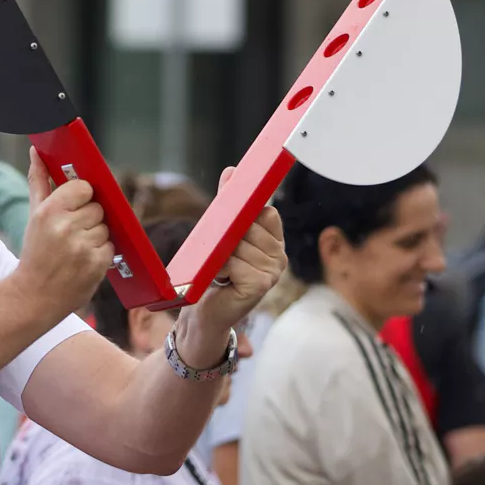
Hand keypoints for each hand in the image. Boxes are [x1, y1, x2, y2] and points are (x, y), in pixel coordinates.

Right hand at [14, 146, 113, 319]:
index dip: (81, 198)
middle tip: (71, 234)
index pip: (84, 188)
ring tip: (75, 249)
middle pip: (97, 208)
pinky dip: (101, 254)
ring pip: (105, 228)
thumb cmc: (35, 253)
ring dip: (95, 237)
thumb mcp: (34, 216)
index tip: (73, 208)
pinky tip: (83, 261)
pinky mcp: (96, 265)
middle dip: (88, 219)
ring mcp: (83, 247)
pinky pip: (111, 247)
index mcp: (49, 212)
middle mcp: (66, 228)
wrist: (34, 296)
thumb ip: (39, 181)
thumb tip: (36, 152)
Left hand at [177, 166, 286, 359]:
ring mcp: (273, 271)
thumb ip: (228, 205)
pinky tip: (223, 281)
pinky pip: (235, 261)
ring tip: (222, 271)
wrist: (205, 313)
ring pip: (240, 244)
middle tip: (222, 258)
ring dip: (222, 256)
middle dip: (228, 238)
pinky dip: (222, 268)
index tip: (231, 220)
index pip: (266, 212)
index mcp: (274, 242)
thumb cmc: (213, 274)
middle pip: (251, 226)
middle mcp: (279, 256)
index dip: (244, 214)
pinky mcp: (262, 284)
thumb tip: (232, 171)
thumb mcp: (219, 235)